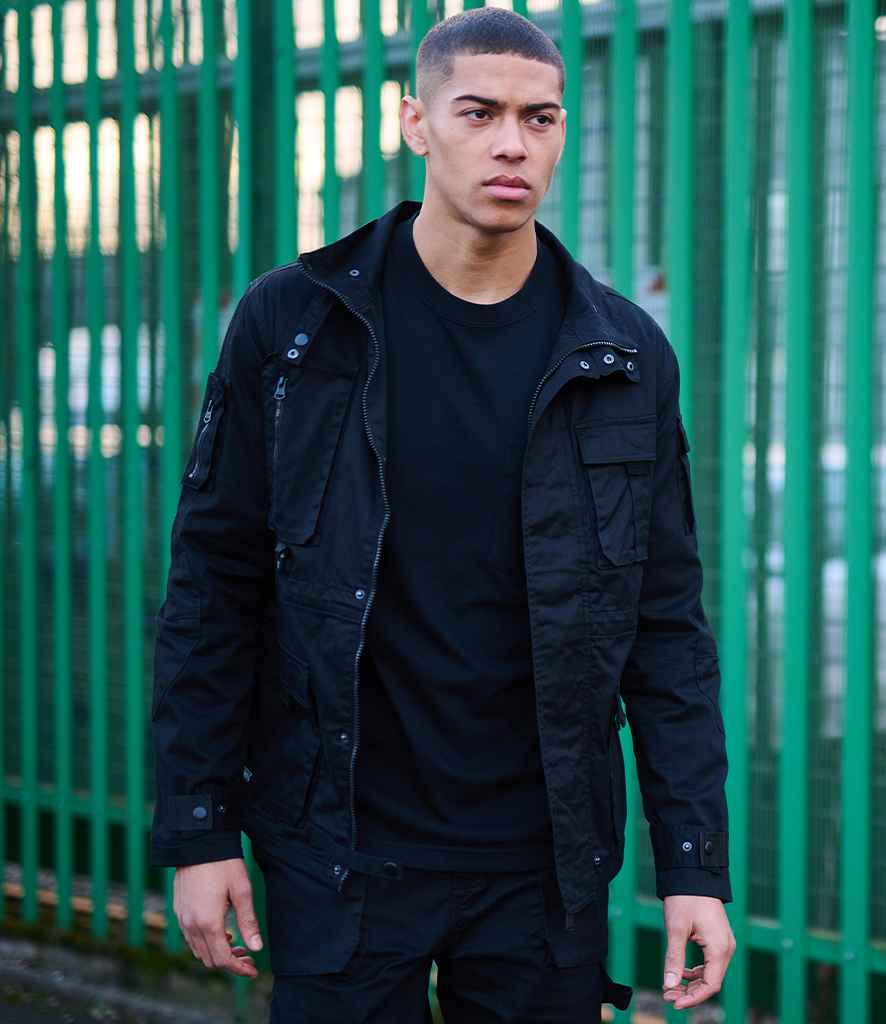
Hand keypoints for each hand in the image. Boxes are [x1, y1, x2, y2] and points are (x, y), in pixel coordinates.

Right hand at [174, 857, 263, 977]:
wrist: (197, 842)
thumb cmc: (223, 864)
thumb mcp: (242, 891)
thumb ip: (248, 922)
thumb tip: (256, 948)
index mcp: (208, 923)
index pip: (223, 959)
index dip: (239, 968)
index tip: (253, 969)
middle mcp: (191, 926)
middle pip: (210, 959)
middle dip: (230, 962)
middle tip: (249, 955)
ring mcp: (182, 919)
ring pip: (199, 951)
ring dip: (217, 952)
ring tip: (237, 943)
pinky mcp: (179, 911)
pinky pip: (191, 938)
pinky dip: (206, 942)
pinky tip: (221, 931)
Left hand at [661, 894, 735, 1008]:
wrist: (694, 874)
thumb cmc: (685, 898)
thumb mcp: (676, 928)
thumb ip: (674, 958)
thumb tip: (669, 985)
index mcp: (720, 948)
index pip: (711, 985)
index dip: (693, 999)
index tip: (674, 1003)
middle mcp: (726, 948)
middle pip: (711, 982)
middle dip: (690, 992)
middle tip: (668, 995)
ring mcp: (724, 943)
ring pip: (711, 973)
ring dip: (692, 983)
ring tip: (672, 986)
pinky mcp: (718, 938)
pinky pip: (710, 963)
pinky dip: (696, 972)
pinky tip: (682, 973)